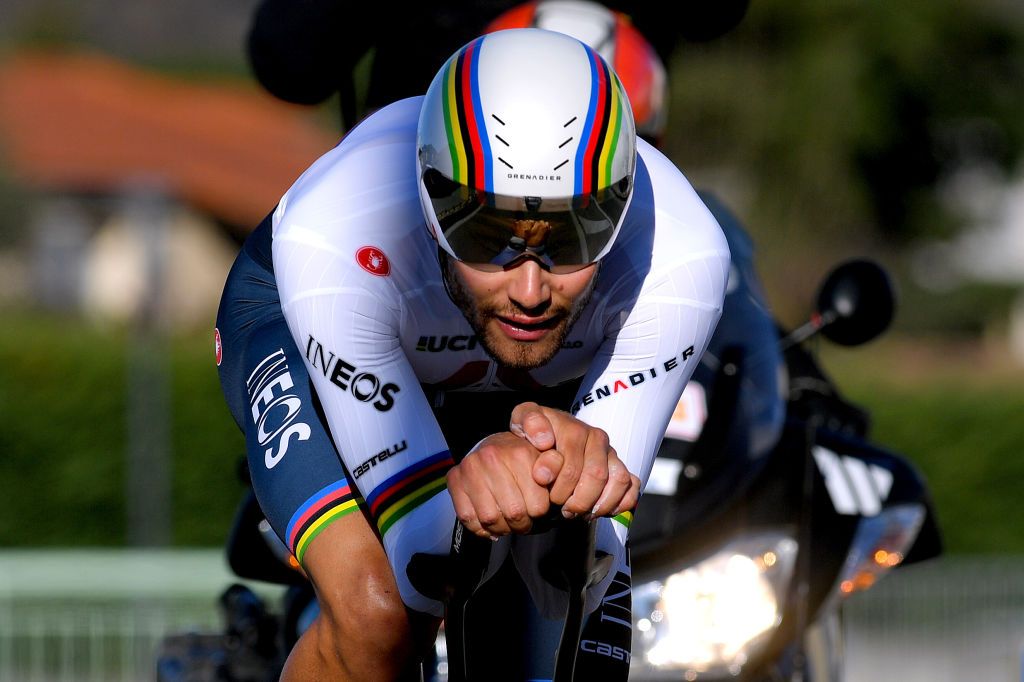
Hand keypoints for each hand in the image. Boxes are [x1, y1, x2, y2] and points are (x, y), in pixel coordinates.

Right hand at [446, 432, 551, 537]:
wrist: (492, 445)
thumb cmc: (521, 457)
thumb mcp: (544, 457)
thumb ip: (554, 465)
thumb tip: (547, 477)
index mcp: (519, 453)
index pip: (537, 505)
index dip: (540, 514)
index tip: (537, 510)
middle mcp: (492, 458)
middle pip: (514, 513)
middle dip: (522, 524)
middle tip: (522, 521)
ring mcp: (470, 468)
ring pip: (490, 518)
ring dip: (502, 528)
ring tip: (507, 524)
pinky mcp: (454, 479)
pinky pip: (467, 517)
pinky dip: (480, 528)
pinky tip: (490, 524)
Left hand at [509, 402, 639, 520]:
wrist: (547, 430)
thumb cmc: (534, 430)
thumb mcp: (523, 419)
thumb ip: (529, 422)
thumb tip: (545, 442)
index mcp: (574, 428)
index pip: (572, 466)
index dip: (559, 486)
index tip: (548, 495)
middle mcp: (597, 438)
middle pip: (597, 476)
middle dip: (578, 500)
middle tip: (562, 509)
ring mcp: (611, 452)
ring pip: (618, 481)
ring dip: (599, 504)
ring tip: (579, 513)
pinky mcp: (619, 466)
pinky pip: (632, 486)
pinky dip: (620, 502)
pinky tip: (600, 511)